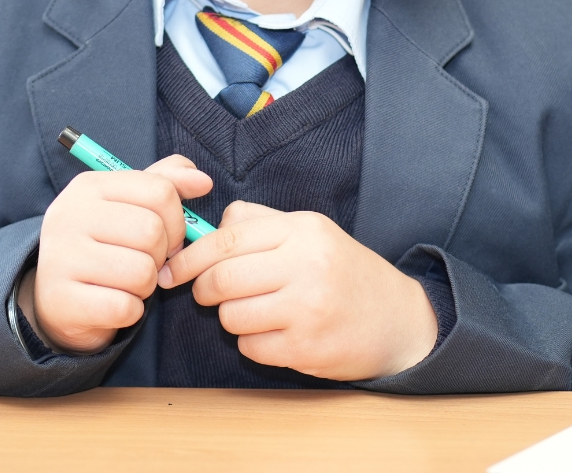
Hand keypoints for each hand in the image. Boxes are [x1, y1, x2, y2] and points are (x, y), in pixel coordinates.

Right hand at [20, 154, 211, 355]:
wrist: (56, 296)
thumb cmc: (104, 243)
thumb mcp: (130, 204)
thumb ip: (167, 183)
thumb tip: (203, 181)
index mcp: (89, 185)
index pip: (160, 191)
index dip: (177, 219)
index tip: (167, 235)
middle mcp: (70, 215)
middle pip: (152, 232)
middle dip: (161, 255)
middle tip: (145, 261)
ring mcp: (61, 257)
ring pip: (142, 272)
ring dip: (146, 285)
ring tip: (128, 282)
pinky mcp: (62, 300)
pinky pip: (125, 308)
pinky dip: (132, 311)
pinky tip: (116, 303)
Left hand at [159, 201, 437, 379]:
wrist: (397, 319)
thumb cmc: (341, 270)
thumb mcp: (308, 230)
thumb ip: (258, 221)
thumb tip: (206, 227)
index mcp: (302, 230)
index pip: (228, 238)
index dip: (191, 256)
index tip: (173, 268)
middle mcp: (306, 265)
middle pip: (223, 278)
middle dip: (203, 288)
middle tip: (206, 293)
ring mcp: (308, 309)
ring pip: (232, 315)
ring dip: (230, 316)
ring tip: (252, 310)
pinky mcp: (307, 349)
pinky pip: (251, 346)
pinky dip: (251, 342)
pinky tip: (273, 332)